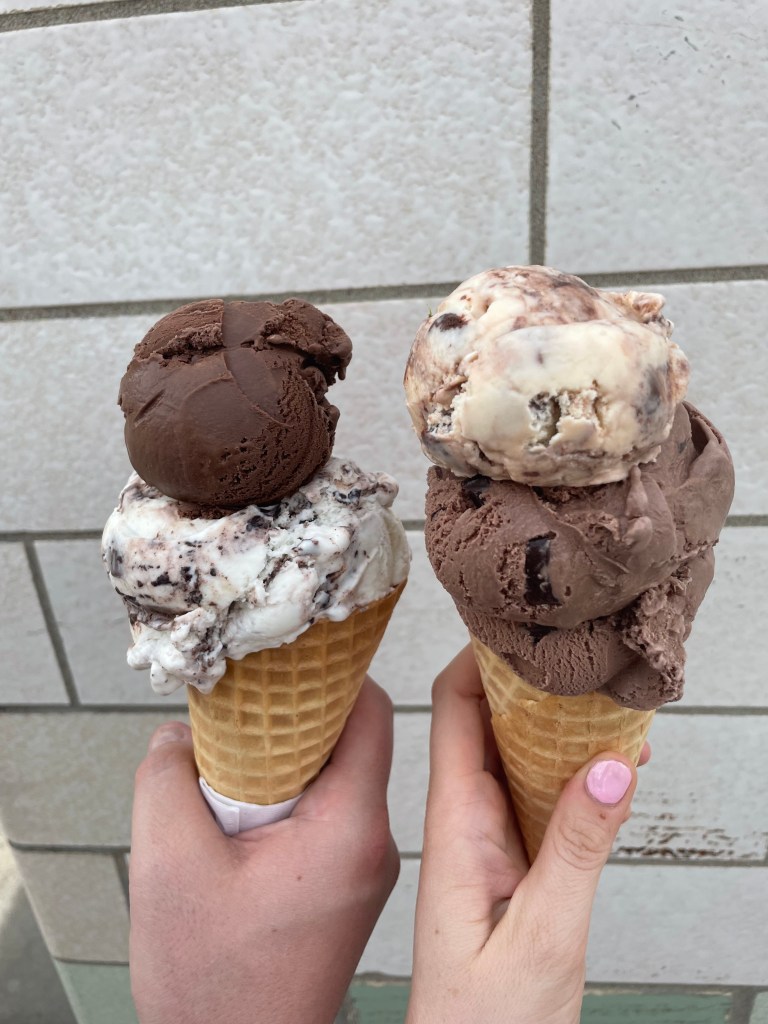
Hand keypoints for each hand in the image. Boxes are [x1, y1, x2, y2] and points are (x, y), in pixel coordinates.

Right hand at [129, 678, 399, 1023]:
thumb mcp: (168, 865)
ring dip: (283, 767)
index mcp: (351, 829)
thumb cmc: (214, 987)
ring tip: (229, 777)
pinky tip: (240, 819)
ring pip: (333, 780)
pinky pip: (325, 817)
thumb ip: (168, 779)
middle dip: (292, 722)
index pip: (372, 714)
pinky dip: (285, 804)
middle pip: (350, 743)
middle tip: (240, 716)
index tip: (290, 659)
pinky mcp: (344, 888)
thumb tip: (179, 736)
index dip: (333, 674)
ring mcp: (363, 870)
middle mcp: (373, 845)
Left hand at [407, 646, 648, 1023]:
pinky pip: (542, 800)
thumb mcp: (544, 934)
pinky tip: (613, 768)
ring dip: (560, 729)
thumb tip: (610, 763)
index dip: (480, 657)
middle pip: (489, 721)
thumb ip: (577, 849)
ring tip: (612, 704)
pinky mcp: (514, 866)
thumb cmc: (486, 1023)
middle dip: (532, 683)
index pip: (454, 709)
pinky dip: (575, 776)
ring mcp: (490, 843)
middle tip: (584, 655)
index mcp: (455, 824)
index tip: (523, 621)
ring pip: (521, 759)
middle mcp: (467, 822)